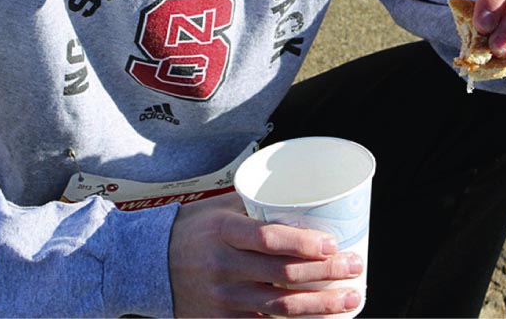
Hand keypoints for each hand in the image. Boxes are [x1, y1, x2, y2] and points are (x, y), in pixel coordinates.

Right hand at [168, 191, 363, 317]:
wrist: (151, 264)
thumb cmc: (194, 229)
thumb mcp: (219, 209)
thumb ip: (256, 206)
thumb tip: (303, 199)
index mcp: (223, 232)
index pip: (269, 239)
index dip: (304, 243)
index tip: (333, 243)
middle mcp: (223, 267)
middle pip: (282, 275)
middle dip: (325, 273)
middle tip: (355, 266)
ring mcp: (221, 299)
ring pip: (280, 307)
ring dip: (321, 305)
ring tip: (350, 298)